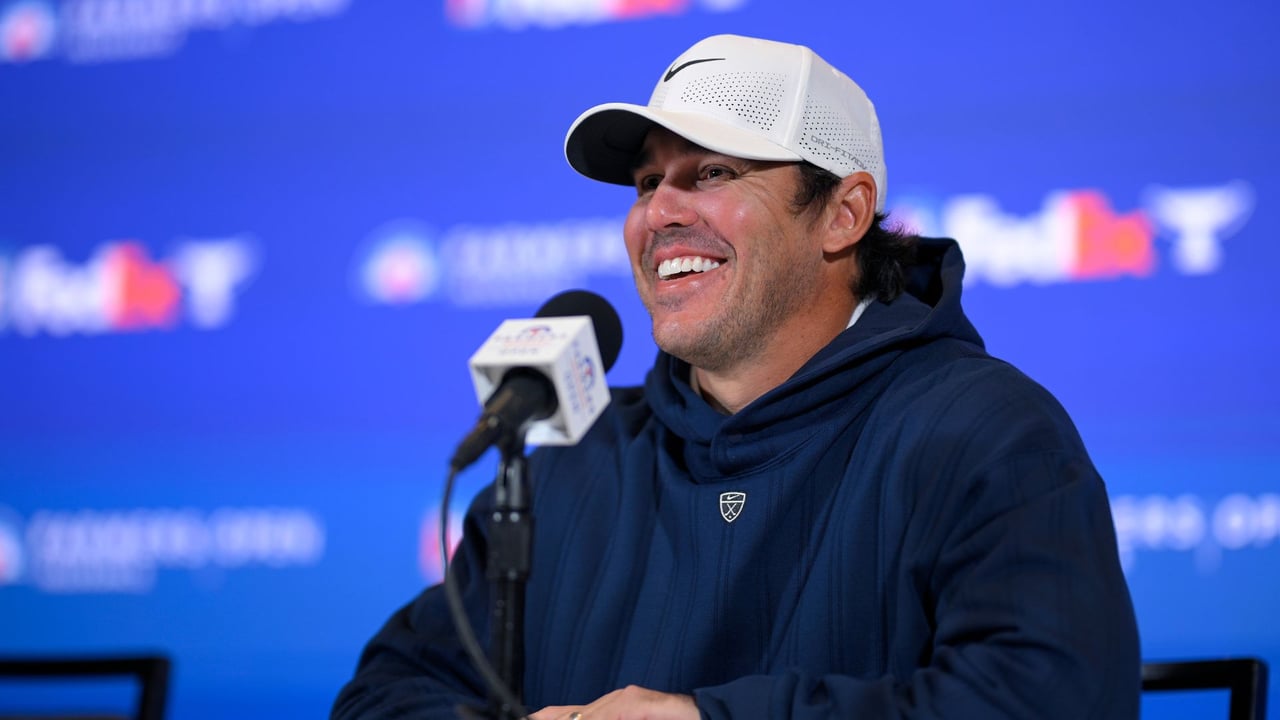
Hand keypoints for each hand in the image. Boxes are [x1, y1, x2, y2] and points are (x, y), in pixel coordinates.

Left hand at [531, 685, 698, 719]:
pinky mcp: (640, 703)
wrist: (705, 715)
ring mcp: (627, 699)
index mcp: (611, 710)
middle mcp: (616, 700)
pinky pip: (614, 714)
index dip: (548, 716)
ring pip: (591, 716)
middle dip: (554, 719)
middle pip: (575, 715)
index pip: (570, 714)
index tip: (530, 719)